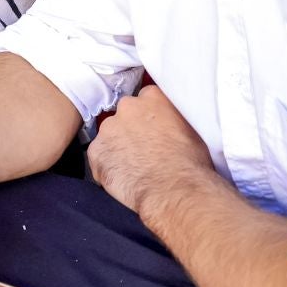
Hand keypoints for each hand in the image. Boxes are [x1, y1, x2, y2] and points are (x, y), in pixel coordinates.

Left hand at [87, 85, 216, 217]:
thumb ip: (172, 116)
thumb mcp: (190, 128)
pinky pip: (99, 159)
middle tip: (143, 151)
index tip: (153, 131)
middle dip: (131, 131)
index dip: (148, 119)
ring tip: (135, 168)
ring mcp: (108, 129)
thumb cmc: (190, 163)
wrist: (175, 189)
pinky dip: (108, 168)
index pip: (145, 100)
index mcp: (152, 97)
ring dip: (118, 148)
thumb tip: (167, 121)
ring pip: (110, 137)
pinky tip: (125, 179)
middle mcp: (127, 108)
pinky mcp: (96, 152)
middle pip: (125, 116)